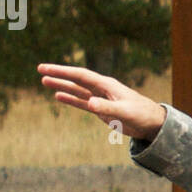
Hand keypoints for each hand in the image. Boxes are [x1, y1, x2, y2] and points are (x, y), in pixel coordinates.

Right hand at [36, 63, 166, 141]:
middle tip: (39, 70)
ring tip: (44, 82)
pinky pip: (82, 102)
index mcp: (106, 85)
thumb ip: (107, 108)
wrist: (152, 123)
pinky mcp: (102, 109)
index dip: (62, 71)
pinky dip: (71, 99)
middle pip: (76, 79)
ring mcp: (101, 99)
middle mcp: (102, 89)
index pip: (80, 75)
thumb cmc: (142, 114)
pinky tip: (59, 97)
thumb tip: (89, 103)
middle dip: (58, 75)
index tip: (45, 68)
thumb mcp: (124, 112)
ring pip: (77, 90)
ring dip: (61, 86)